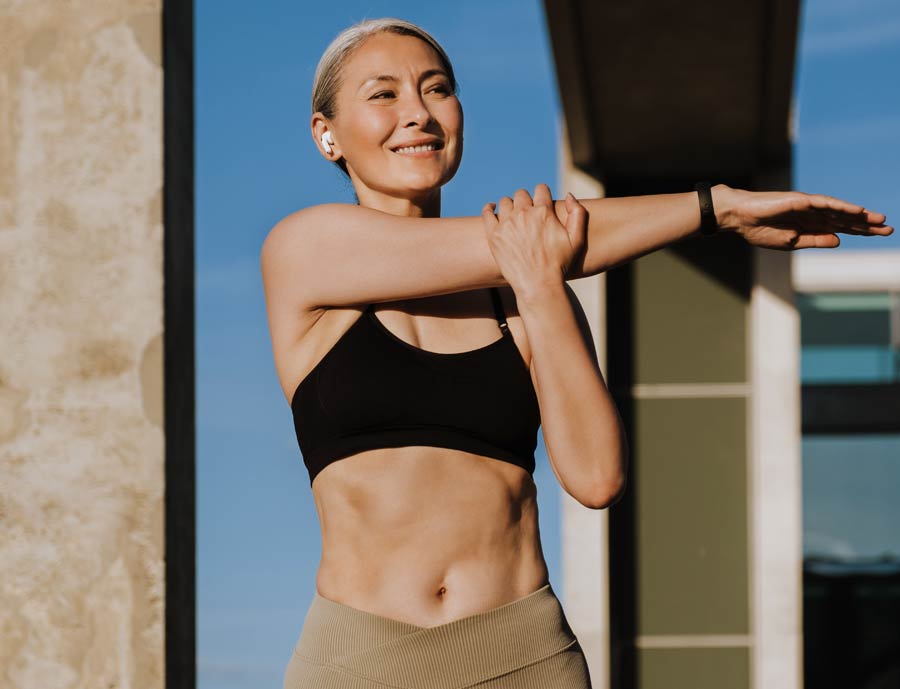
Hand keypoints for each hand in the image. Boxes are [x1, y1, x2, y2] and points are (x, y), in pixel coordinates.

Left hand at [481, 183, 586, 298]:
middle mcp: (524, 214)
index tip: (541, 201)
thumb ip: (578, 213)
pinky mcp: (493, 235)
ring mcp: (507, 224)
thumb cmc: (559, 264)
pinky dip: (489, 209)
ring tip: (513, 215)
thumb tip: (569, 195)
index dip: (542, 194)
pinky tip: (492, 209)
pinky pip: (487, 213)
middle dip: (526, 200)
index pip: (541, 189)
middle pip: (521, 194)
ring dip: (510, 205)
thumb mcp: (577, 239)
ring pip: (505, 202)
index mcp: (544, 212)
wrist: (538, 285)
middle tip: (527, 211)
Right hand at [715, 184, 892, 249]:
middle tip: (888, 228)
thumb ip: (815, 240)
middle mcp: (813, 213)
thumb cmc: (760, 231)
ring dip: (859, 215)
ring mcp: (808, 205)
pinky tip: (856, 211)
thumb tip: (839, 240)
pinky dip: (841, 207)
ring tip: (879, 220)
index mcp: (810, 225)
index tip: (880, 234)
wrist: (740, 219)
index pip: (840, 227)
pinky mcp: (801, 199)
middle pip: (844, 219)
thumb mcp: (792, 242)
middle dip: (866, 224)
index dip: (860, 231)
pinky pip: (825, 203)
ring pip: (839, 210)